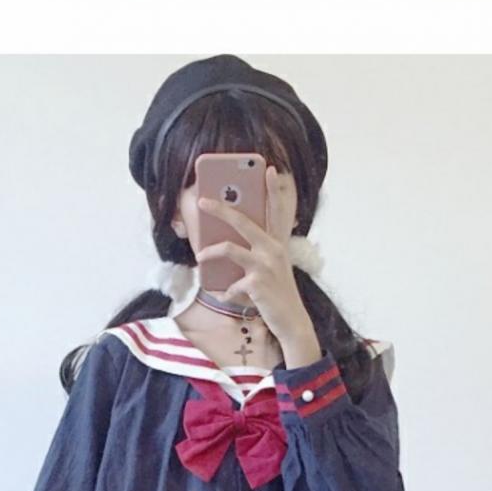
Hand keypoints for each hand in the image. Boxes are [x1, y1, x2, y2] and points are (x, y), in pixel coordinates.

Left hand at [201, 168, 321, 368]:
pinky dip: (226, 291)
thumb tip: (229, 247)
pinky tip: (226, 296)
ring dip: (210, 252)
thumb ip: (257, 254)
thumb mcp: (273, 269)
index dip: (273, 189)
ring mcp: (264, 265)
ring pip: (229, 249)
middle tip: (202, 201)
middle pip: (242, 221)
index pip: (276, 211)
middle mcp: (272, 249)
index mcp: (277, 243)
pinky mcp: (256, 283)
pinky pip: (231, 284)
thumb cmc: (278, 294)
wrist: (291, 321)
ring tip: (200, 256)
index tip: (268, 169)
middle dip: (220, 209)